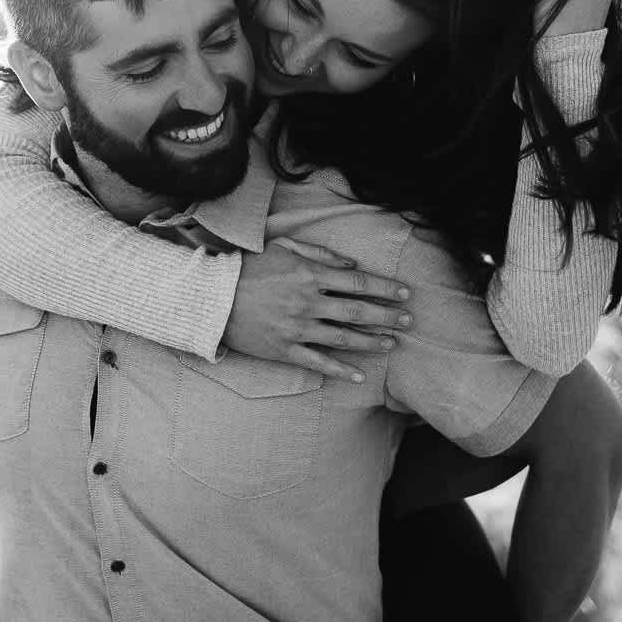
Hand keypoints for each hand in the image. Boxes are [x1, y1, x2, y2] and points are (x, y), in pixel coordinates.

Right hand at [224, 238, 413, 382]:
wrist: (213, 297)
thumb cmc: (249, 268)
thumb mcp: (284, 247)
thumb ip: (320, 253)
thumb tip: (352, 264)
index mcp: (309, 275)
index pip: (357, 282)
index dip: (385, 287)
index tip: (404, 292)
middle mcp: (307, 302)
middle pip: (357, 311)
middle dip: (387, 315)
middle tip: (408, 319)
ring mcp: (296, 329)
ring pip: (343, 338)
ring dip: (371, 341)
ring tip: (392, 343)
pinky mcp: (284, 350)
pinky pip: (318, 362)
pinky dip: (340, 369)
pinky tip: (360, 374)